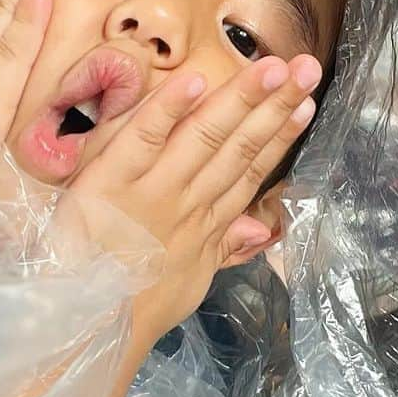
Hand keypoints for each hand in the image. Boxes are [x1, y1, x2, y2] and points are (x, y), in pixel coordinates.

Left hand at [51, 54, 320, 342]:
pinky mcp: (112, 182)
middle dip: (275, 105)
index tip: (307, 104)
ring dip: (241, 99)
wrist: (88, 330)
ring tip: (274, 67)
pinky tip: (197, 81)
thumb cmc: (134, 307)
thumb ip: (224, 248)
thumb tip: (264, 230)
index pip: (250, 170)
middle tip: (308, 69)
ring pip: (206, 137)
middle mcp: (188, 201)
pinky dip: (168, 109)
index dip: (280, 135)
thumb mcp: (190, 282)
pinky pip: (143, 138)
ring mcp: (154, 190)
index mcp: (205, 222)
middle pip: (239, 147)